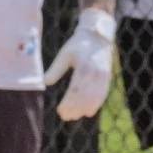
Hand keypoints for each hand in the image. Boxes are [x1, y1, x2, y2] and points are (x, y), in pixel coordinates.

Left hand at [43, 4, 116, 120]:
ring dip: (84, 110)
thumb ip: (55, 69)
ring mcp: (103, 77)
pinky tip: (87, 112)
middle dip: (74, 109)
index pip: (75, 90)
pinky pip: (102, 96)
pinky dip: (95, 105)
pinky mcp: (107, 79)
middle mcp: (95, 73)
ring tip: (73, 116)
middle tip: (65, 117)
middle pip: (85, 97)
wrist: (98, 36)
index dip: (68, 103)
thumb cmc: (78, 45)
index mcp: (84, 67)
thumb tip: (44, 83)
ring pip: (94, 99)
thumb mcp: (65, 54)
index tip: (59, 111)